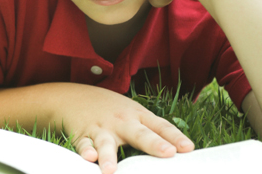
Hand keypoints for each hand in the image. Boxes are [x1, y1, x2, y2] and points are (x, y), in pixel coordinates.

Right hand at [59, 85, 193, 173]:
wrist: (74, 96)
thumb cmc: (112, 109)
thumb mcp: (134, 113)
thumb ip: (154, 130)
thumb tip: (185, 149)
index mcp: (137, 116)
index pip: (159, 126)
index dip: (174, 137)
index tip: (188, 148)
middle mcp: (121, 122)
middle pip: (139, 133)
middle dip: (153, 143)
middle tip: (167, 153)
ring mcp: (101, 129)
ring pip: (106, 143)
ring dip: (109, 156)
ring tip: (111, 170)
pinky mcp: (82, 135)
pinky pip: (84, 144)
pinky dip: (86, 150)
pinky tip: (89, 157)